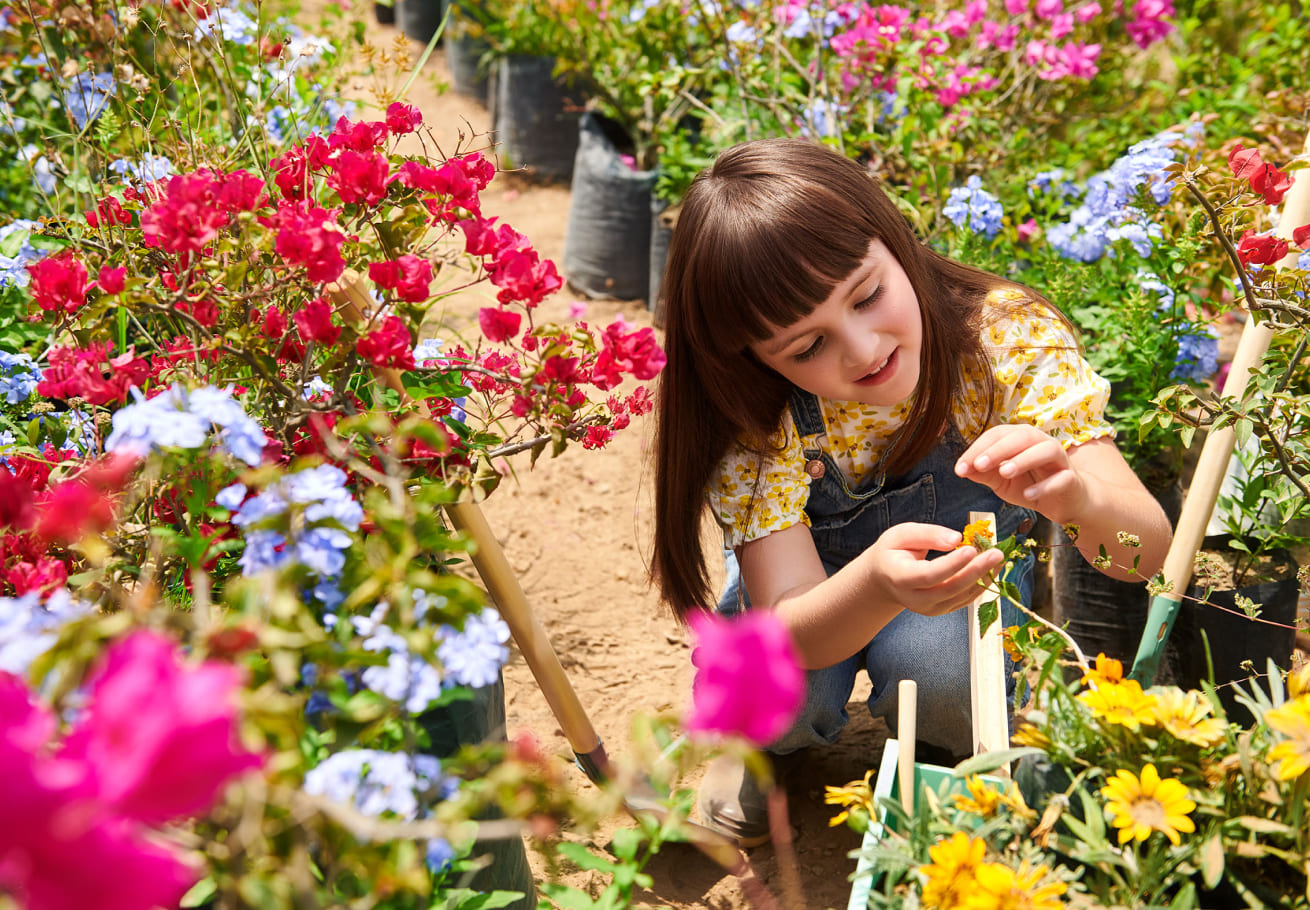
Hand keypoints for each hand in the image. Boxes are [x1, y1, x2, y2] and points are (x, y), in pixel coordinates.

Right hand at [868, 522, 1004, 616]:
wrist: (884, 579)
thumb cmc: (893, 552)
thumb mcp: (900, 535)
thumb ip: (927, 535)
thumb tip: (956, 539)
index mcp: (900, 578)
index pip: (929, 575)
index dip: (952, 564)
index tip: (971, 548)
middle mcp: (914, 599)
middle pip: (950, 588)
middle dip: (976, 571)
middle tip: (997, 553)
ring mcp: (929, 608)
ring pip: (961, 596)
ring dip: (983, 578)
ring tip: (999, 558)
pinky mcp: (941, 610)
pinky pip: (965, 600)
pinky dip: (981, 584)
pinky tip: (992, 569)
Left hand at [954, 423, 1087, 523]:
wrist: (1063, 502)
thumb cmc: (1030, 485)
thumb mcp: (1001, 481)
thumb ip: (982, 474)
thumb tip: (961, 469)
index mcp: (1021, 439)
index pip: (998, 435)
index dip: (978, 448)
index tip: (960, 467)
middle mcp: (1041, 443)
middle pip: (1022, 437)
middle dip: (998, 450)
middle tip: (979, 465)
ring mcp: (1059, 459)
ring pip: (1045, 450)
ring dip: (1023, 460)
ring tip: (1004, 472)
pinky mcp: (1072, 479)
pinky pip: (1061, 478)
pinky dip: (1044, 486)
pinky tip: (1027, 494)